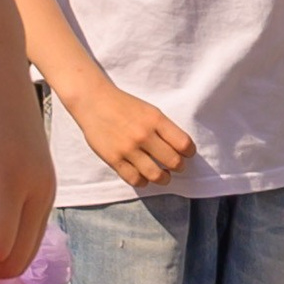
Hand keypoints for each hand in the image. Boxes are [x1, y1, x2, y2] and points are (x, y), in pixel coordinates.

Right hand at [55, 76, 193, 196]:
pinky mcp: (113, 159)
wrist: (94, 101)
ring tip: (164, 176)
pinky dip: (143, 182)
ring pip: (155, 175)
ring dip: (164, 179)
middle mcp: (144, 135)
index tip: (187, 154)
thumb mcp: (149, 110)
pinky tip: (144, 178)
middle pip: (173, 161)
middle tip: (177, 166)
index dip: (189, 152)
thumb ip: (163, 128)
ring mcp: (128, 148)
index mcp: (155, 119)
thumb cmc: (124, 105)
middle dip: (179, 167)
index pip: (183, 143)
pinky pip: (134, 179)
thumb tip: (180, 149)